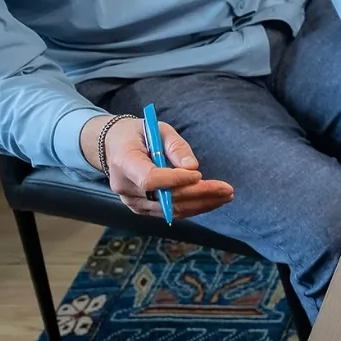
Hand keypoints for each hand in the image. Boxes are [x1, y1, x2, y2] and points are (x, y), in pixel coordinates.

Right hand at [83, 115, 233, 219]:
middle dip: (198, 194)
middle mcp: (124, 186)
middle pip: (165, 198)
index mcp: (124, 162)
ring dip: (200, 204)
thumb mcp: (157, 129)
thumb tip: (193, 168)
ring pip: (170, 209)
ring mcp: (131, 201)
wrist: (114, 147)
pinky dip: (192, 207)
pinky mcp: (141, 208)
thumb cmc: (138, 134)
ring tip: (225, 196)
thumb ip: (175, 146)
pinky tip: (211, 201)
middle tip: (226, 190)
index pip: (150, 179)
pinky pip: (168, 212)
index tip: (199, 175)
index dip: (175, 180)